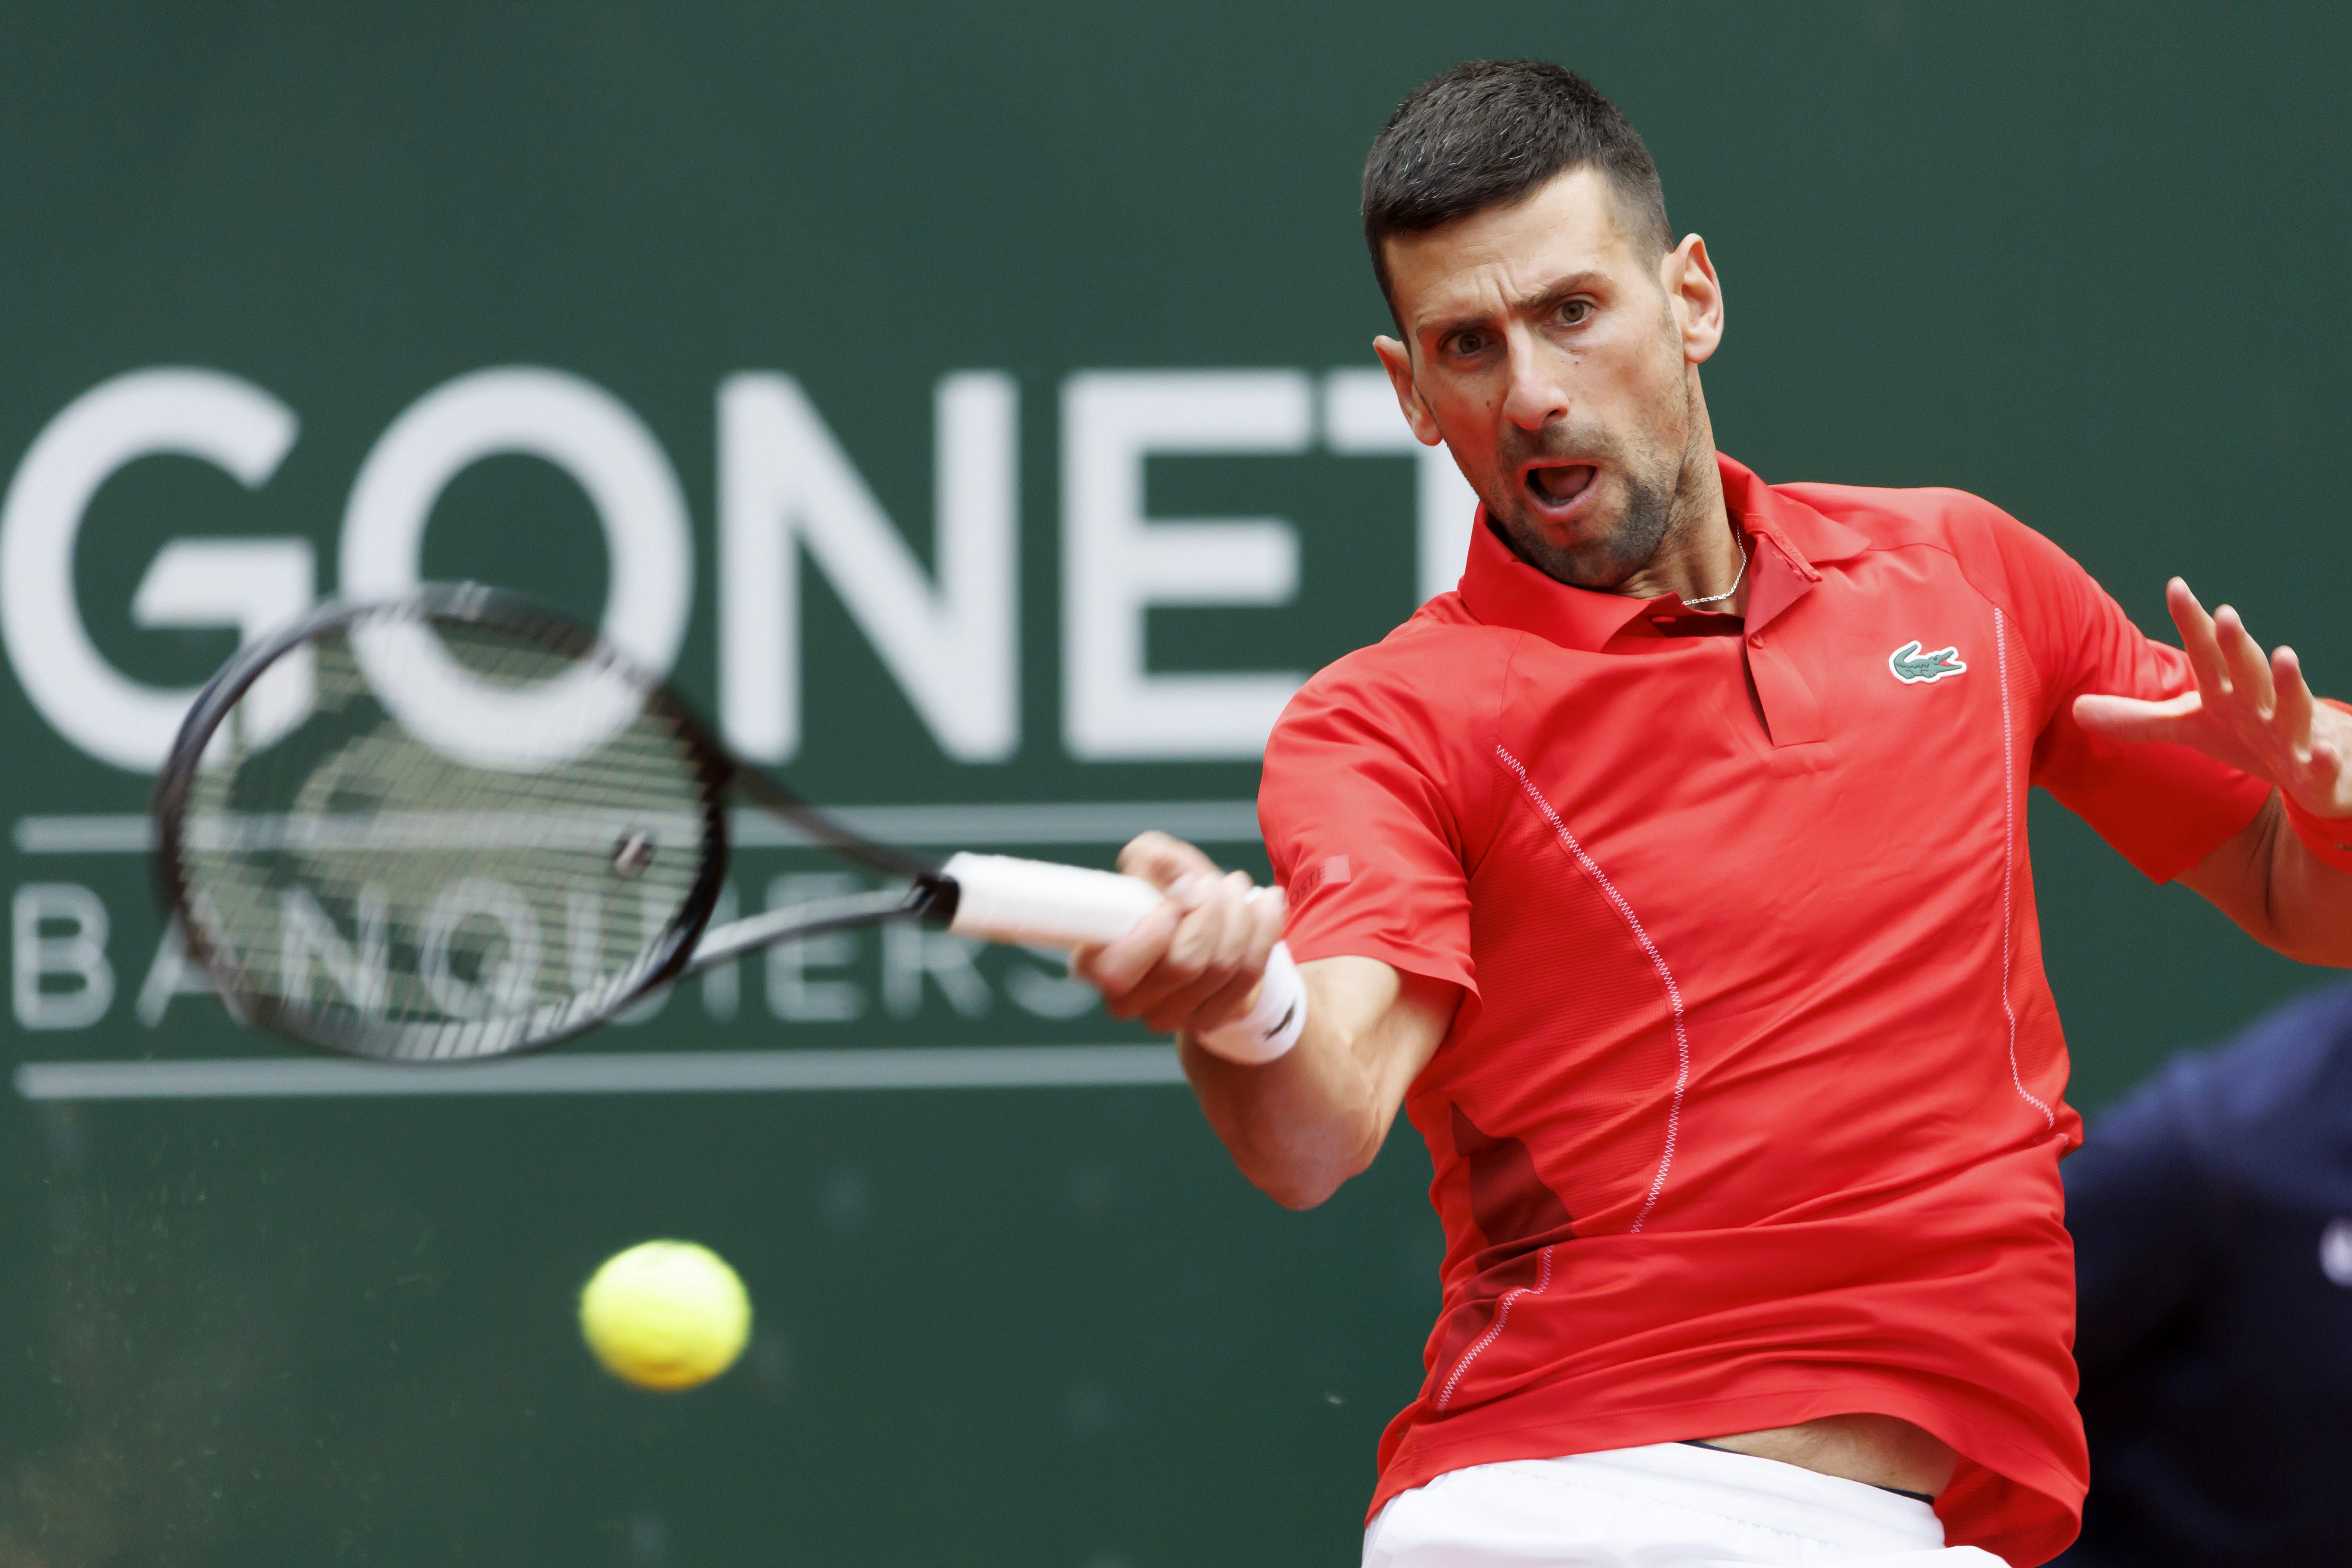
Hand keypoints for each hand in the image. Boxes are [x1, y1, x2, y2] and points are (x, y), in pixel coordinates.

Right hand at [1072, 831, 1286, 1035]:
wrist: (1204, 928)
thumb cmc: (1166, 894)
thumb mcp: (1153, 865)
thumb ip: (1151, 857)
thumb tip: (1161, 859)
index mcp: (1098, 964)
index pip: (1116, 970)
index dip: (1153, 932)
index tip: (1178, 896)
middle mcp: (1130, 1001)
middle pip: (1184, 965)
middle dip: (1209, 912)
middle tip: (1213, 881)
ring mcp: (1173, 1017)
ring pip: (1221, 968)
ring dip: (1238, 916)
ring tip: (1236, 885)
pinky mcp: (1213, 1018)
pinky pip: (1250, 975)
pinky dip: (1264, 931)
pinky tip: (1266, 903)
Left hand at [2073, 577, 2351, 818]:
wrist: (2317, 767)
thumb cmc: (2250, 736)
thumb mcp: (2192, 727)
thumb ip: (2138, 719)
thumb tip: (2075, 709)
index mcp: (2229, 693)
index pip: (2206, 653)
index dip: (2193, 622)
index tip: (2175, 586)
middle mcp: (2262, 706)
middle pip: (2247, 671)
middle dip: (2238, 644)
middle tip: (2225, 612)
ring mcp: (2295, 736)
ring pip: (2293, 707)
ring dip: (2289, 683)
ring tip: (2286, 653)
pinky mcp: (2317, 771)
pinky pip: (2321, 766)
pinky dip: (2324, 758)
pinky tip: (2323, 751)